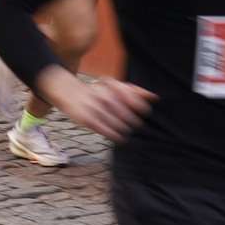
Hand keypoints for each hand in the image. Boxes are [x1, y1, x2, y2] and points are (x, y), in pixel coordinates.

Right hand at [37, 69, 152, 142]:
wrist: (69, 92)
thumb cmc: (97, 92)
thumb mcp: (113, 87)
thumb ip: (134, 91)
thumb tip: (155, 97)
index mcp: (110, 87)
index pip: (130, 97)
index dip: (139, 105)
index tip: (144, 112)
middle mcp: (103, 96)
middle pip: (124, 111)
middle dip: (133, 120)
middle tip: (137, 124)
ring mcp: (94, 108)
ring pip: (115, 122)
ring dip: (124, 128)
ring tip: (127, 131)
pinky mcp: (86, 119)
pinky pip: (103, 129)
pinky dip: (113, 135)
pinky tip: (119, 138)